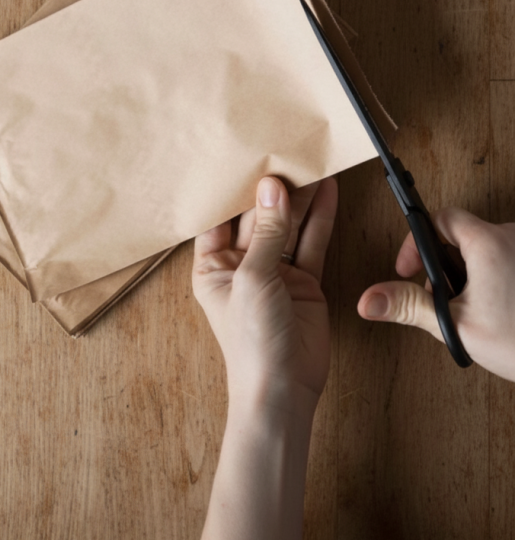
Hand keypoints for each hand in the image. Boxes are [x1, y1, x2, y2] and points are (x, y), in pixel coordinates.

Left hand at [192, 176, 337, 414]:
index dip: (233, 188)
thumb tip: (272, 186)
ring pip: (288, 225)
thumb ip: (267, 232)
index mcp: (212, 266)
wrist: (283, 390)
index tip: (245, 153)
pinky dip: (321, 217)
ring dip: (300, 197)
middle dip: (272, 187)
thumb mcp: (253, 280)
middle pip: (258, 217)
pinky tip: (328, 189)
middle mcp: (242, 266)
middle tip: (286, 149)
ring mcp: (275, 273)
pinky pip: (312, 242)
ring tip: (311, 159)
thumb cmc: (251, 343)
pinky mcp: (304, 281)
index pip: (220, 217)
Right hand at [357, 207, 514, 380]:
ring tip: (471, 309)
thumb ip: (408, 306)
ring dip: (468, 274)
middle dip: (444, 265)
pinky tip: (495, 310)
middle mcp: (511, 237)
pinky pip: (504, 260)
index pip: (443, 217)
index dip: (417, 240)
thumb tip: (369, 300)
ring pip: (483, 250)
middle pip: (461, 235)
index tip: (411, 268)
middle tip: (442, 298)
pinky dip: (491, 279)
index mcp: (488, 243)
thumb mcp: (455, 325)